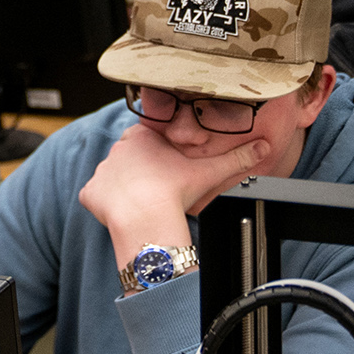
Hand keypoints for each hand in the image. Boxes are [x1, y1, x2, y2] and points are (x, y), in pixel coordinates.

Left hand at [78, 120, 271, 271]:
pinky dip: (106, 206)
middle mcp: (117, 148)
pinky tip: (123, 214)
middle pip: (130, 157)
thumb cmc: (175, 192)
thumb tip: (264, 147)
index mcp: (142, 135)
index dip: (160, 155)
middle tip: (158, 189)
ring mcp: (101, 171)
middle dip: (142, 171)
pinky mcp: (89, 193)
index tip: (169, 171)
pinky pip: (95, 197)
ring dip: (124, 188)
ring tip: (143, 204)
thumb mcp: (210, 171)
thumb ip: (237, 157)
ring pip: (113, 178)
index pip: (149, 139)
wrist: (147, 218)